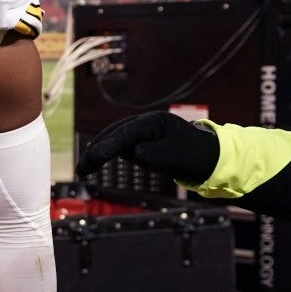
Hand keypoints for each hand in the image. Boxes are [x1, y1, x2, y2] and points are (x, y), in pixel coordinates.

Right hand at [75, 110, 219, 184]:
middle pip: (113, 134)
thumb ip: (150, 153)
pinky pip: (118, 145)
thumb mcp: (174, 156)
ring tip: (84, 169)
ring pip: (112, 139)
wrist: (207, 158)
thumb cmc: (194, 156)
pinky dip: (106, 152)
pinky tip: (94, 161)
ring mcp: (140, 131)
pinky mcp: (139, 141)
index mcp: (154, 122)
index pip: (126, 133)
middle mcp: (144, 123)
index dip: (108, 145)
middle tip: (82, 169)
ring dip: (97, 152)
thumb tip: (131, 151)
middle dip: (96, 150)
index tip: (95, 157)